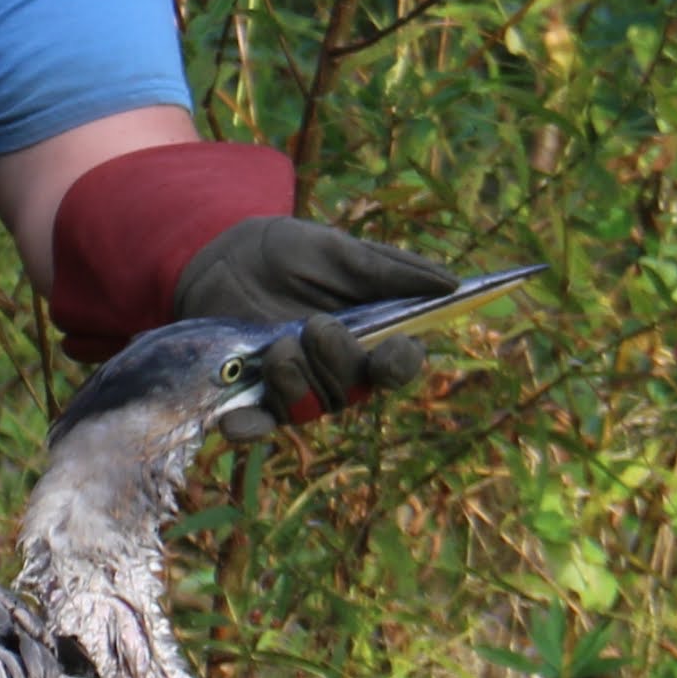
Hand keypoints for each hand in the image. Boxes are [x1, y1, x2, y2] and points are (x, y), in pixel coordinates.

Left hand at [172, 214, 458, 428]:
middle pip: (356, 390)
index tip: (388, 356)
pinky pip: (260, 422)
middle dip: (339, 361)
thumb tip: (451, 284)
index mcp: (371, 334)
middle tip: (316, 323)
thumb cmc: (292, 252)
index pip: (400, 364)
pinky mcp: (256, 394)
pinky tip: (232, 424)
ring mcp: (298, 385)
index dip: (400, 365)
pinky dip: (249, 426)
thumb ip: (389, 271)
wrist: (225, 255)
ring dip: (296, 380)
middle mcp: (340, 369)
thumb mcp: (340, 251)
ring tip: (278, 347)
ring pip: (312, 407)